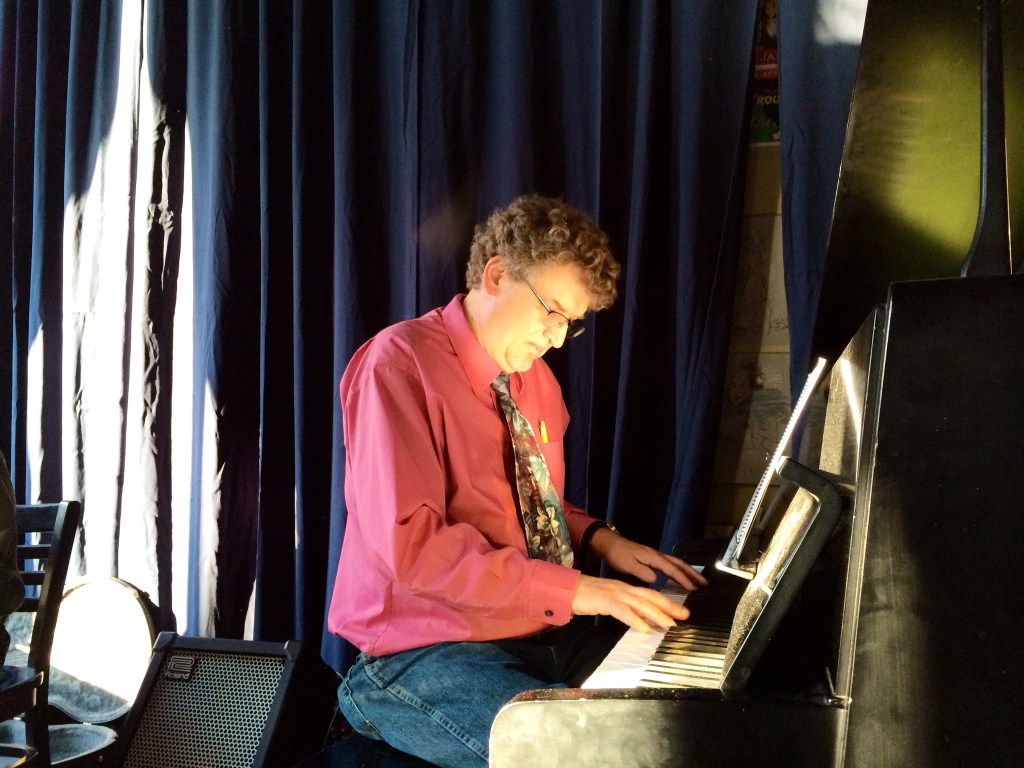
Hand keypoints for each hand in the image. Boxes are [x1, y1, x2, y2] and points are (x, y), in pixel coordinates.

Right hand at [571, 574, 688, 632]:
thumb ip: (627, 608)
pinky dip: (634, 620)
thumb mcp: (611, 601)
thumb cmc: (588, 596)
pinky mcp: (604, 601)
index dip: (666, 602)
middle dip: (669, 606)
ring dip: (657, 614)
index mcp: (625, 589)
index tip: (681, 611)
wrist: (567, 589)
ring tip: (670, 624)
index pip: (650, 594)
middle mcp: (623, 589)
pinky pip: (622, 611)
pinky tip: (644, 628)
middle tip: (685, 615)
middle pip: (650, 596)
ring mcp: (614, 594)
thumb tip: (643, 620)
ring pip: (640, 603)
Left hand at [589, 526, 707, 590]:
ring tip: (698, 581)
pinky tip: (680, 577)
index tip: (693, 588)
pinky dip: (679, 570)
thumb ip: (642, 572)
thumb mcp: (628, 564)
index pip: (672, 569)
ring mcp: (655, 556)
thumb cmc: (618, 554)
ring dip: (688, 572)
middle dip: (692, 573)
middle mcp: (657, 555)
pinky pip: (670, 564)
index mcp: (653, 557)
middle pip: (679, 564)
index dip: (683, 579)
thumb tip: (656, 580)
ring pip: (676, 563)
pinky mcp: (652, 558)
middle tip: (705, 583)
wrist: (610, 543)